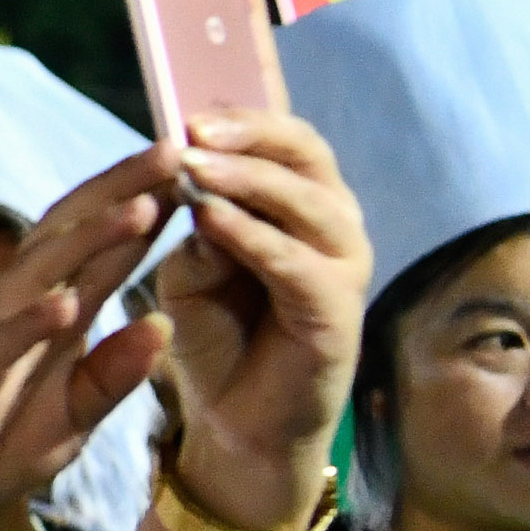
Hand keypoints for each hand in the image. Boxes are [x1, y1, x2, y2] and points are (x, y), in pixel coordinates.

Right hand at [0, 154, 171, 530]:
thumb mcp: (69, 420)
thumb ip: (111, 376)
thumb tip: (161, 325)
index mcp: (48, 322)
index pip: (100, 252)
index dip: (145, 209)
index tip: (194, 170)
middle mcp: (17, 318)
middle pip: (70, 239)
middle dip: (121, 192)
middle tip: (175, 151)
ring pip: (39, 277)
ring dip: (88, 241)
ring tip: (140, 207)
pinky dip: (30, 323)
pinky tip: (65, 302)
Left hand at [138, 108, 364, 522]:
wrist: (239, 424)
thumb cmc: (219, 337)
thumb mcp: (193, 269)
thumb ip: (196, 224)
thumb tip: (189, 180)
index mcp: (301, 205)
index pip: (284, 138)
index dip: (242, 115)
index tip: (185, 106)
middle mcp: (334, 226)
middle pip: (305, 154)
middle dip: (248, 134)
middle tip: (191, 128)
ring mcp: (344, 267)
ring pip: (306, 201)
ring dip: (246, 179)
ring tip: (193, 165)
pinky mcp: (338, 313)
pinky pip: (297, 262)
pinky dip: (253, 236)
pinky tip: (210, 221)